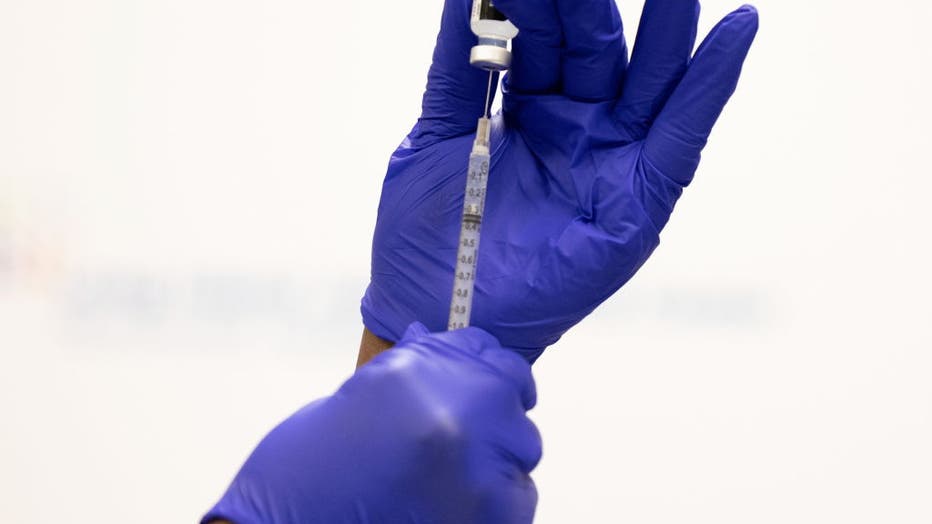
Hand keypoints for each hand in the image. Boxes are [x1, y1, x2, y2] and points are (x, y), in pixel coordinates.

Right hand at [203, 323, 540, 523]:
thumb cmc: (311, 469)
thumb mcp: (358, 399)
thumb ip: (410, 369)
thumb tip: (430, 338)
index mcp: (421, 372)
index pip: (490, 354)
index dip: (487, 371)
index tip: (483, 386)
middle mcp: (458, 409)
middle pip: (512, 398)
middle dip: (491, 415)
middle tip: (457, 442)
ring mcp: (479, 462)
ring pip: (522, 447)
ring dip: (496, 457)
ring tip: (447, 477)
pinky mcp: (490, 513)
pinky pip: (520, 494)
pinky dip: (498, 499)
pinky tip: (454, 503)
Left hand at [361, 0, 758, 360]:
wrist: (436, 315)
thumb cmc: (426, 238)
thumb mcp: (435, 137)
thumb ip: (457, 69)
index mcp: (528, 111)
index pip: (545, 37)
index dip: (537, 1)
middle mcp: (576, 128)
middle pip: (596, 46)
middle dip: (588, 2)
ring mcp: (611, 162)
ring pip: (647, 77)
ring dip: (661, 22)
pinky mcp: (640, 202)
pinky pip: (681, 135)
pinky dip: (711, 85)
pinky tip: (737, 29)